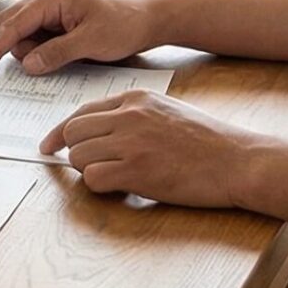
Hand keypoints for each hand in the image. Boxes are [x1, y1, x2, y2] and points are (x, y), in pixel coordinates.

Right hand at [0, 0, 163, 75]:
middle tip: (49, 61)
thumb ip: (56, 53)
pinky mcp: (62, 19)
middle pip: (13, 27)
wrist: (151, 18)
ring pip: (26, 34)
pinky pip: (41, 36)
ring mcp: (55, 8)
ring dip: (37, 51)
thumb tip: (28, 64)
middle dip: (21, 49)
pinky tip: (67, 53)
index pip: (12, 26)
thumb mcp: (91, 42)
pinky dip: (46, 49)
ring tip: (70, 54)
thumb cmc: (125, 24)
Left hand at [37, 89, 257, 208]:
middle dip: (75, 153)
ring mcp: (131, 142)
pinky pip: (94, 179)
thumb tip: (99, 134)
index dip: (61, 132)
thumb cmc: (208, 142)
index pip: (82, 112)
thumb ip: (132, 116)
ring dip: (89, 172)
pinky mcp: (137, 170)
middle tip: (92, 168)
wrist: (238, 160)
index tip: (49, 146)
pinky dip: (100, 188)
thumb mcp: (167, 112)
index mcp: (135, 99)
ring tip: (116, 178)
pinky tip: (122, 188)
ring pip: (78, 157)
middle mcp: (128, 116)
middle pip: (73, 133)